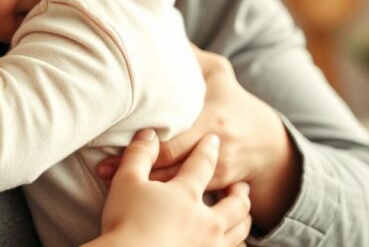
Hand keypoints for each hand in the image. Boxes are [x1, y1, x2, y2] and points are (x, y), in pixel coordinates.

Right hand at [88, 130, 251, 246]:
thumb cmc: (125, 220)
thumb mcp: (126, 181)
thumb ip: (140, 154)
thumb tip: (149, 133)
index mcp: (186, 194)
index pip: (202, 164)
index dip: (207, 149)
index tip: (213, 140)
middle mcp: (205, 220)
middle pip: (235, 204)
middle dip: (240, 193)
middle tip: (241, 186)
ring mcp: (208, 245)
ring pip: (239, 231)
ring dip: (243, 220)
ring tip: (243, 216)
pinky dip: (235, 245)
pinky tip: (230, 243)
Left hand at [97, 47, 298, 229]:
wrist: (270, 145)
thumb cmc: (234, 102)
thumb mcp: (218, 73)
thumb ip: (190, 56)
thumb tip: (158, 25)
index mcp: (212, 111)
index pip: (173, 128)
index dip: (143, 138)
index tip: (111, 138)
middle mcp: (216, 140)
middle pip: (169, 157)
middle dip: (135, 164)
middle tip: (102, 167)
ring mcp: (218, 166)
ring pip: (174, 179)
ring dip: (144, 182)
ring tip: (110, 181)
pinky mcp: (218, 186)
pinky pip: (188, 193)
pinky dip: (163, 195)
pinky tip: (138, 195)